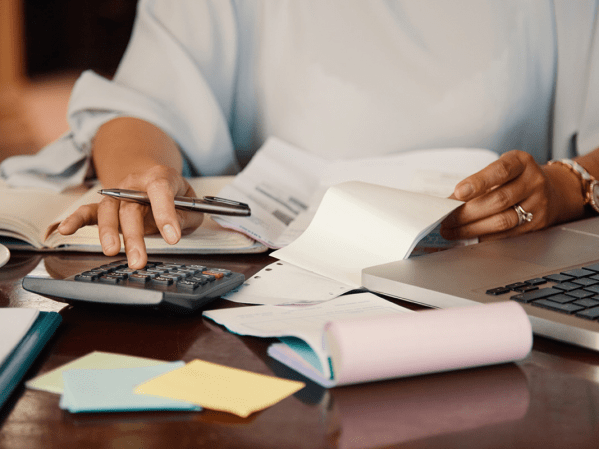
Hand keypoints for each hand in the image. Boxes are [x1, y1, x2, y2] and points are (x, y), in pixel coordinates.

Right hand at [57, 165, 203, 267]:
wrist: (157, 181)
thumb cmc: (176, 196)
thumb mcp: (191, 205)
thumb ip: (185, 216)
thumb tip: (173, 229)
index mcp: (160, 177)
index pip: (161, 190)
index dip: (166, 213)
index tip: (173, 238)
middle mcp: (134, 184)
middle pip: (131, 207)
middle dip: (135, 235)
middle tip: (139, 260)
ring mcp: (118, 194)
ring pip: (109, 211)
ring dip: (109, 233)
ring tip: (112, 252)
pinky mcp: (106, 206)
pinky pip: (88, 211)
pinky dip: (75, 220)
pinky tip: (65, 230)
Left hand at [440, 150, 575, 241]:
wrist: (552, 190)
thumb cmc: (515, 178)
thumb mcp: (500, 170)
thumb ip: (477, 183)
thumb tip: (448, 203)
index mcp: (521, 162)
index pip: (501, 171)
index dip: (479, 182)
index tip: (458, 192)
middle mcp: (533, 182)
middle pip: (499, 200)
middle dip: (467, 212)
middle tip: (446, 219)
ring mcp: (538, 204)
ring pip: (502, 220)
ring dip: (472, 228)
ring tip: (451, 231)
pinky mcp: (537, 224)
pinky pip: (507, 234)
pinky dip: (484, 237)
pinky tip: (468, 236)